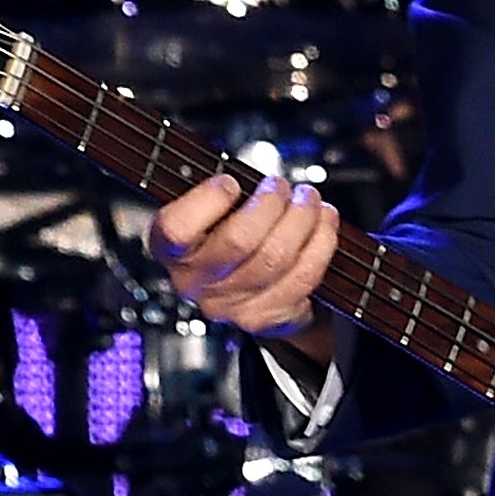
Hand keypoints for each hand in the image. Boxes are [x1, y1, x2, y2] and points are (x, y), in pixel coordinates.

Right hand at [147, 173, 338, 360]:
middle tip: (281, 186)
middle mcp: (193, 282)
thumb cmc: (225, 232)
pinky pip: (302, 277)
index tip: (231, 183)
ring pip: (276, 258)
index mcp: (170, 248)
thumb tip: (260, 178)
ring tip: (308, 199)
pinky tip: (325, 223)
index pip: (177, 228)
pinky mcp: (264, 317)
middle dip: (271, 204)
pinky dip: (321, 244)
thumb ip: (222, 193)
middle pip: (240, 241)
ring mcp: (228, 304)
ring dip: (303, 219)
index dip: (209, 201)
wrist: (241, 287)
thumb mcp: (211, 208)